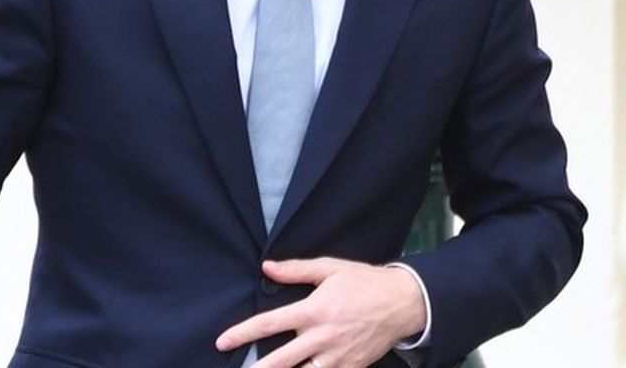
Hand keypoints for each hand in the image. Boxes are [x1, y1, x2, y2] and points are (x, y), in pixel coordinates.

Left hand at [215, 257, 425, 367]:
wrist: (403, 304)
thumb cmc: (364, 282)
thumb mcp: (330, 268)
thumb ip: (295, 270)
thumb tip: (266, 268)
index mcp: (314, 311)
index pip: (270, 324)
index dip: (243, 333)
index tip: (222, 342)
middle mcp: (322, 337)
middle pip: (281, 360)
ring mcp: (337, 357)